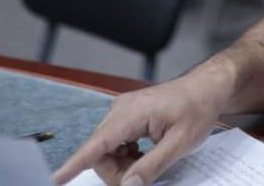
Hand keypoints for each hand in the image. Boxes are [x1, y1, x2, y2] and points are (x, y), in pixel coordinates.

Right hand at [52, 69, 228, 185]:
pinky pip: (115, 143)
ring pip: (107, 150)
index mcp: (132, 113)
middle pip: (100, 152)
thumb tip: (128, 185)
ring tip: (149, 163)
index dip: (75, 163)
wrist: (207, 88)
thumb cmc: (198, 108)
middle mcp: (121, 109)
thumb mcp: (180, 143)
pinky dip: (126, 155)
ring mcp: (123, 111)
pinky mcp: (127, 115)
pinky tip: (144, 155)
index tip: (57, 179)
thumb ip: (152, 165)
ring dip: (122, 165)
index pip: (96, 144)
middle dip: (116, 172)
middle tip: (142, 179)